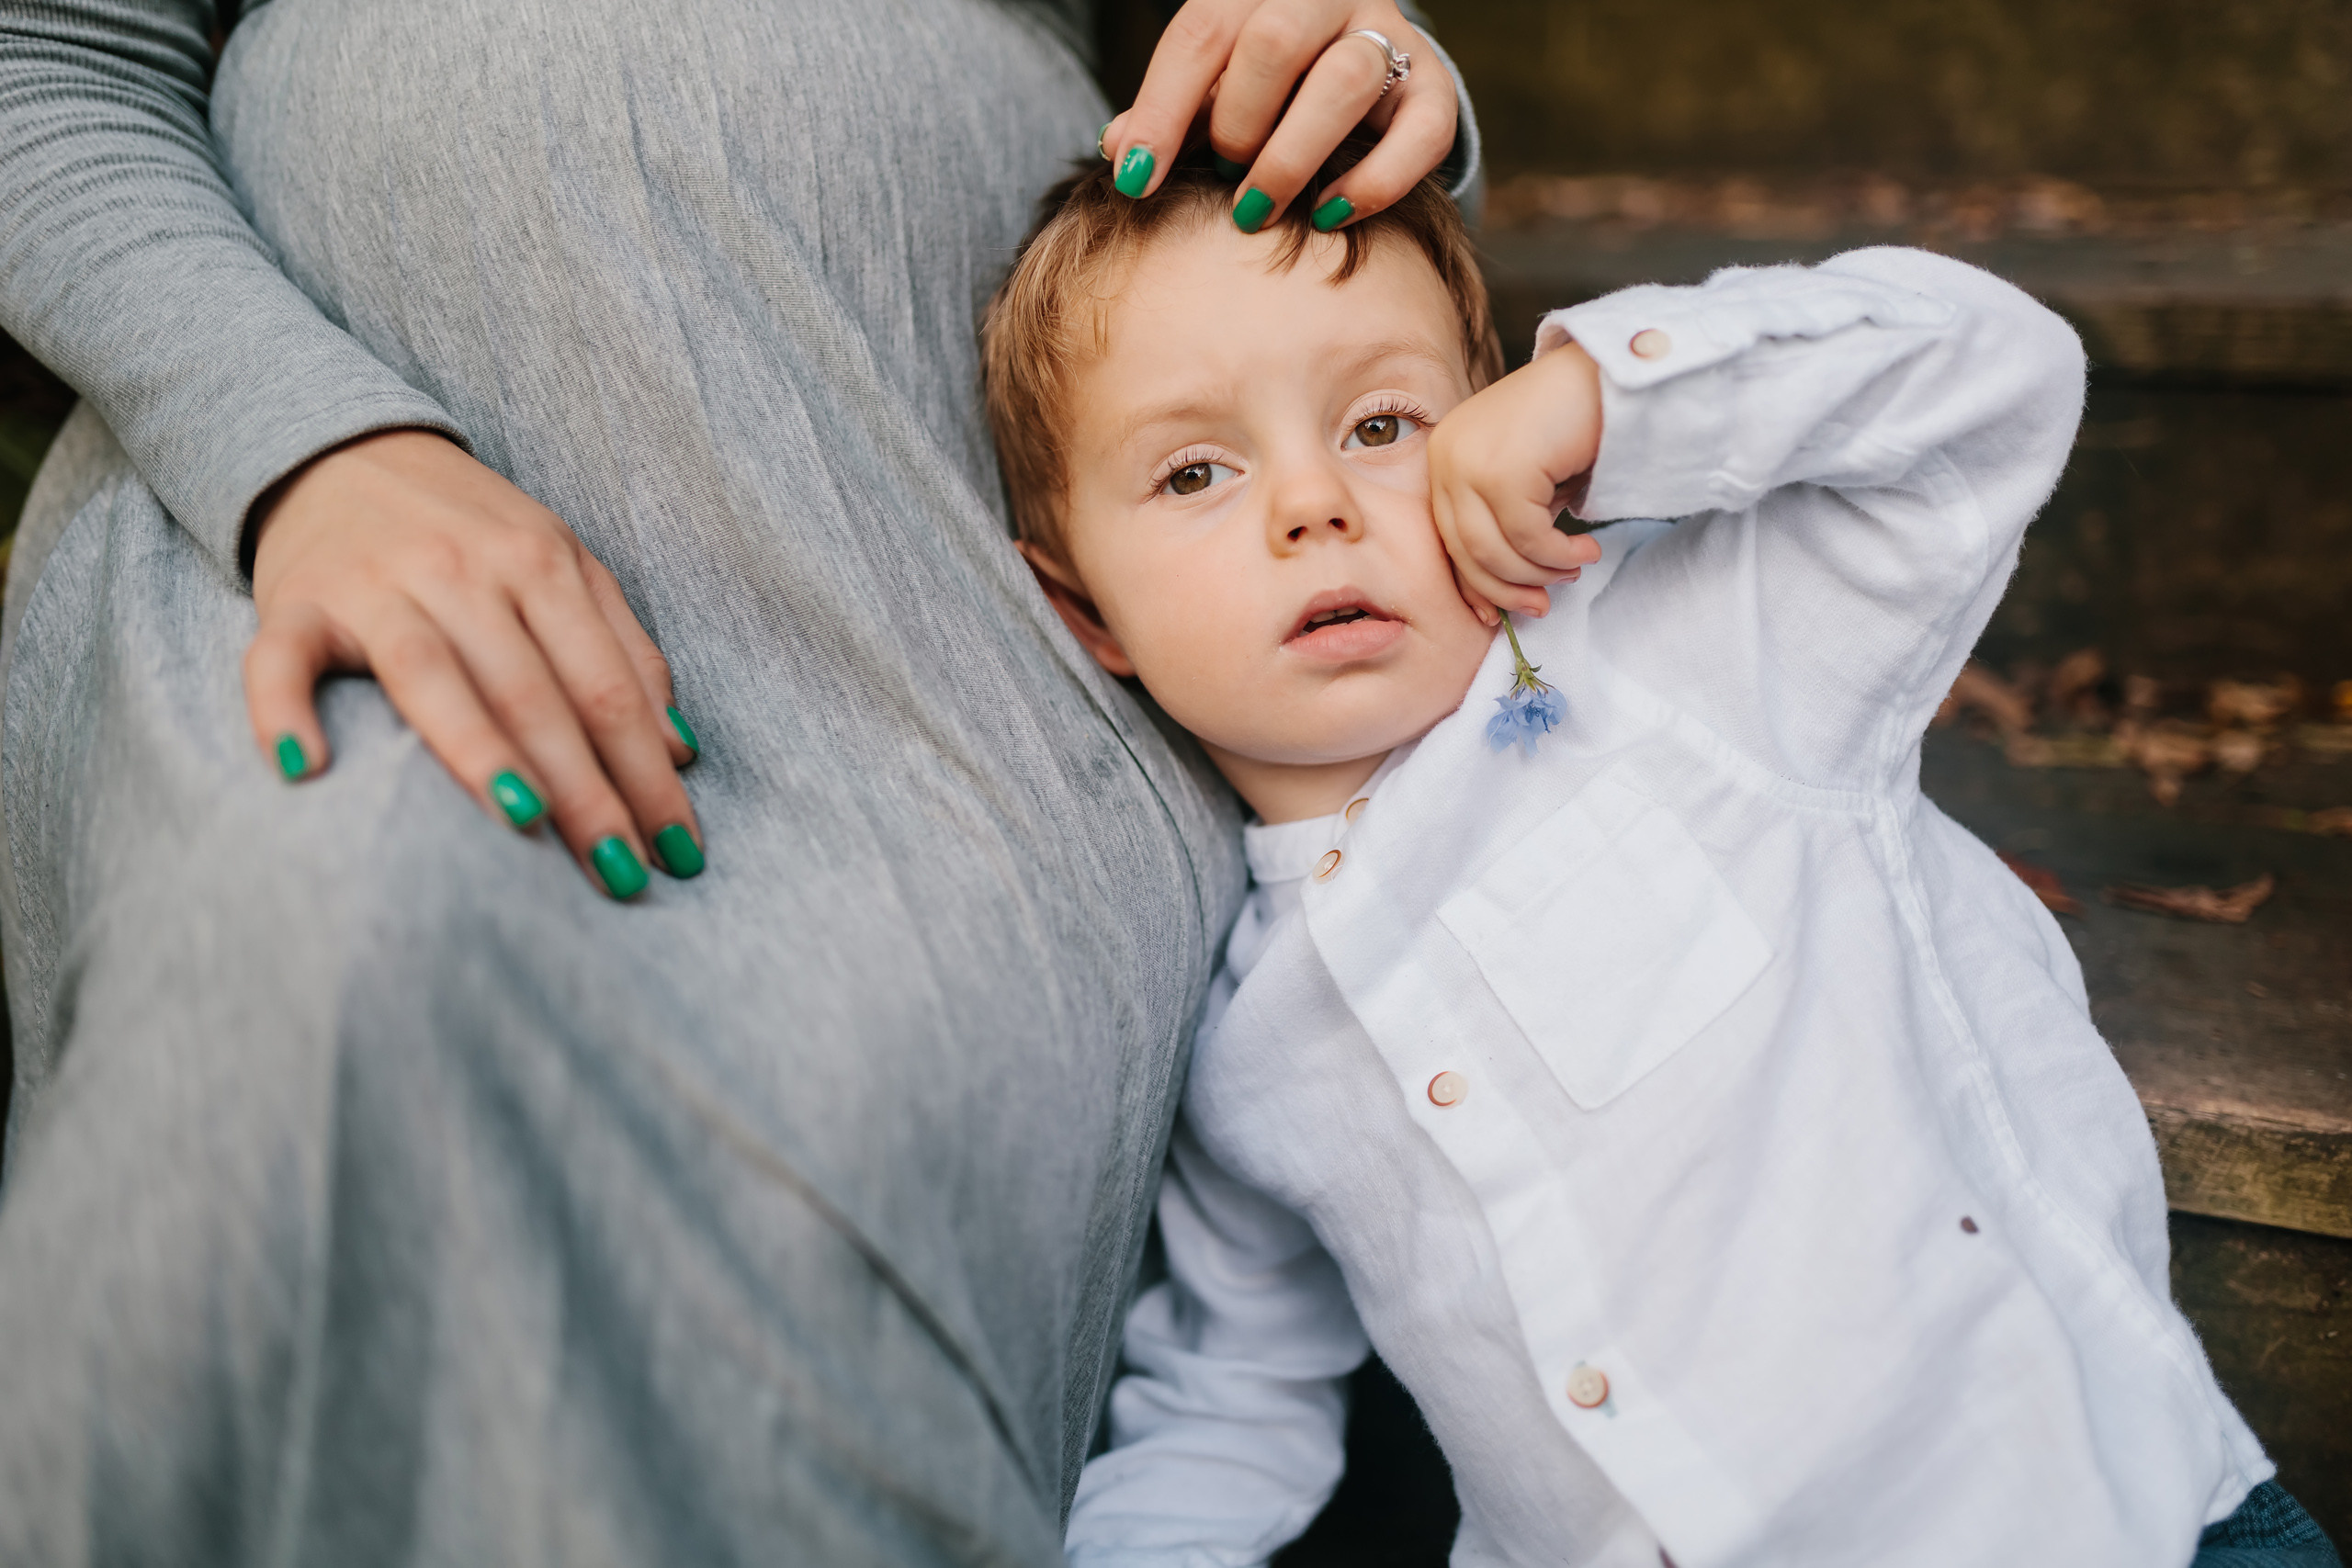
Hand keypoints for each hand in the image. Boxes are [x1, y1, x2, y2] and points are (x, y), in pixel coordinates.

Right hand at [244, 430, 702, 897]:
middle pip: (534, 693)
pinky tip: (307, 772)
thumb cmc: (470, 529)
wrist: (342, 447)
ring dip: (479, 752)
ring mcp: (376, 585)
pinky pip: (283, 660)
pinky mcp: (295, 601)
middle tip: (622, 875)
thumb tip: (682, 750)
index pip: (607, 686)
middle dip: (586, 790)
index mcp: (540, 564)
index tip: (679, 851)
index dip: (648, 772)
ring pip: (431, 675)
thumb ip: (624, 650)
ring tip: (526, 824)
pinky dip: (284, 710)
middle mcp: (462, 570)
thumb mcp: (563, 564)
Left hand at [1103, 0, 1455, 230]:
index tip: (1136, 178)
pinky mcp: (1434, 88)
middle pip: (1275, 42)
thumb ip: (1169, 117)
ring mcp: (1388, 38)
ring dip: (1291, 156)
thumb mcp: (1212, 92)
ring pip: (1345, 79)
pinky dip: (1373, 182)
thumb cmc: (1265, 91)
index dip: (1162, 109)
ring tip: (1258, 207)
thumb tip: (1118, 150)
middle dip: (1237, 125)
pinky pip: (1420, 132)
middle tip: (1224, 179)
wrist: (1362, 79)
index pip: (1201, 33)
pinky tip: (1327, 214)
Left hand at [1428, 343, 1606, 622]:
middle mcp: (1446, 456)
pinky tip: (1586, 549)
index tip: (1501, 613)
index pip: (1447, 537)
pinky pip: (1528, 538)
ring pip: (1494, 552)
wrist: (1610, 373)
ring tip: (1577, 565)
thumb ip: (1505, 526)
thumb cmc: (1572, 425)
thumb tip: (1497, 595)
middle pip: (1465, 552)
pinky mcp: (1501, 470)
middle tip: (1544, 604)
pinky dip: (1559, 554)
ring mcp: (1468, 461)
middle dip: (1507, 588)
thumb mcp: (1526, 481)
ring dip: (1540, 571)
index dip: (1474, 583)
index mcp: (1443, 456)